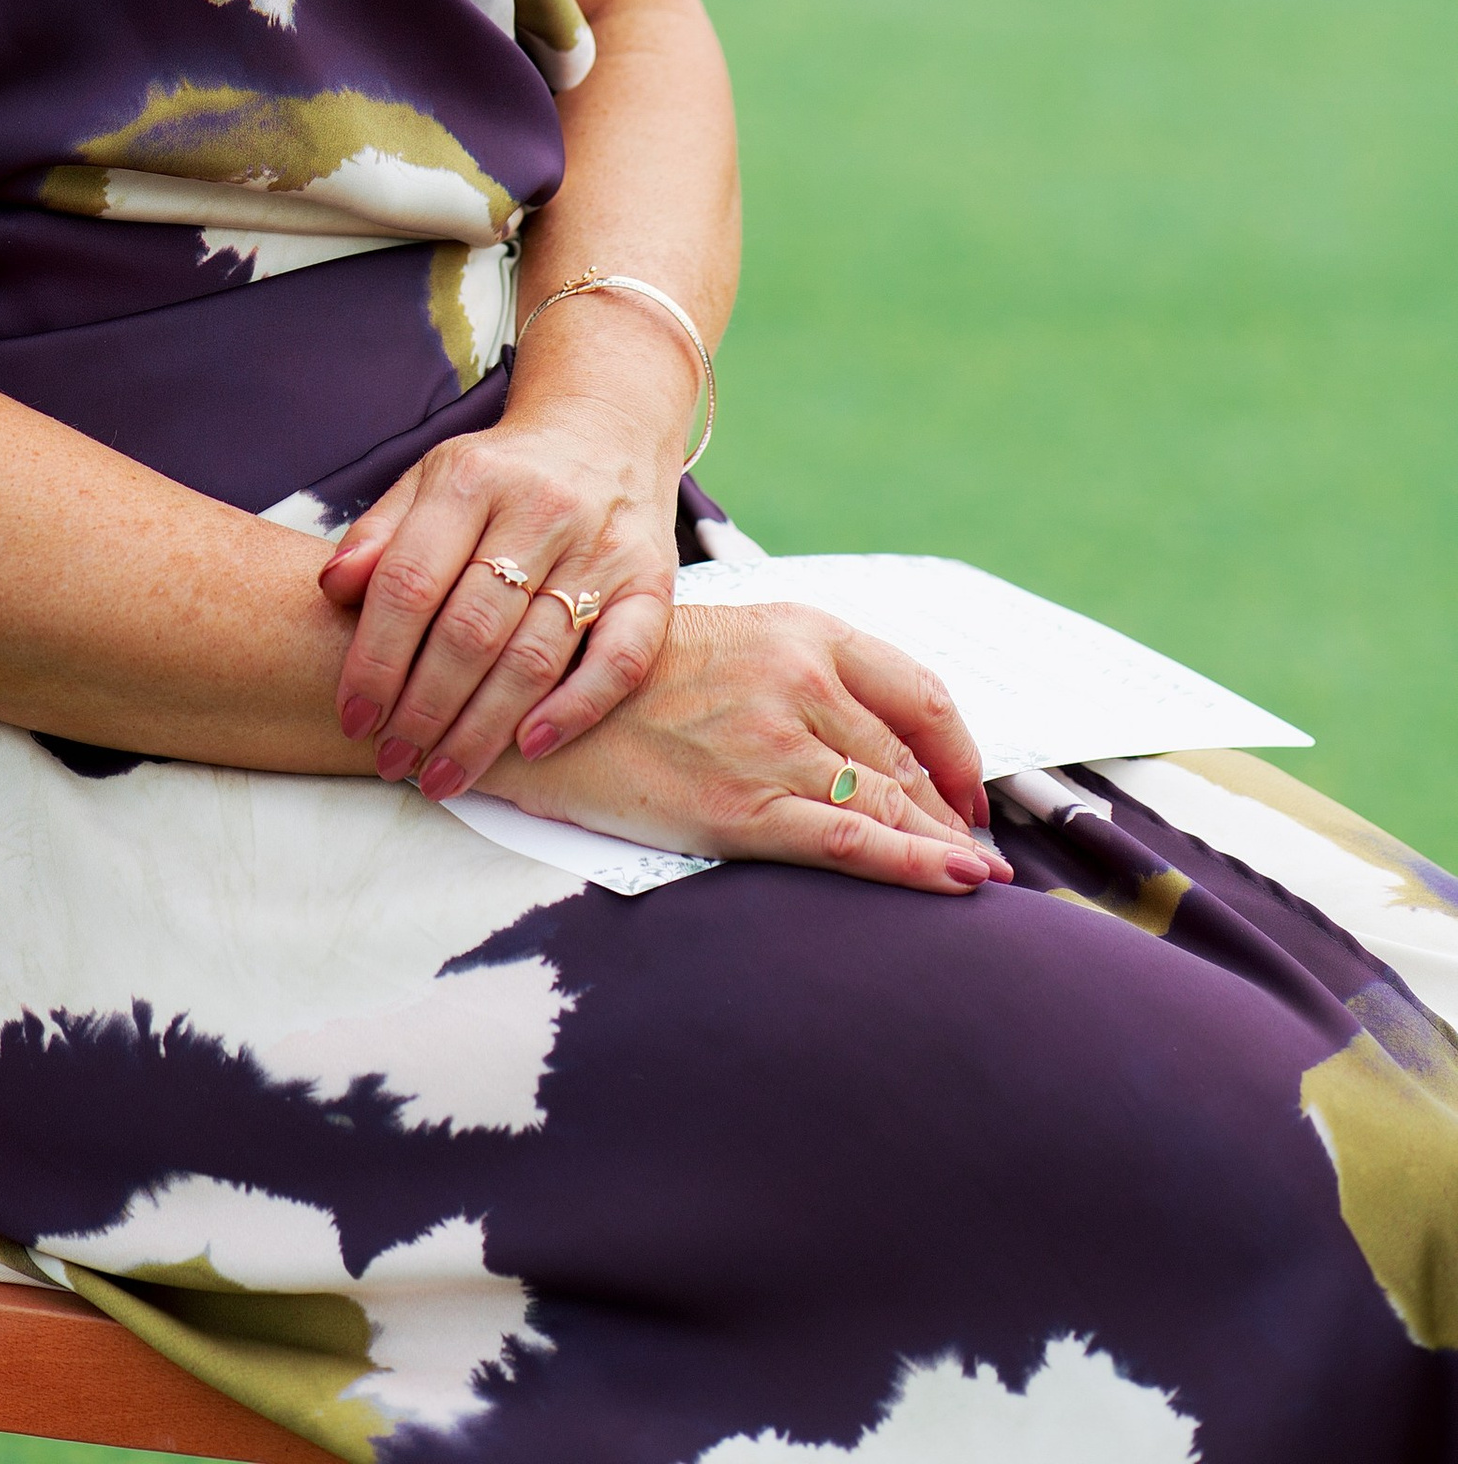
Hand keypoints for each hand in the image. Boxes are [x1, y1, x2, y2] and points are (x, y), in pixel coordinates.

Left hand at [319, 406, 678, 801]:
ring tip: (441, 775)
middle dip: (423, 709)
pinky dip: (575, 709)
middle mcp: (540, 510)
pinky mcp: (652, 581)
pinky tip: (529, 748)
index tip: (353, 717)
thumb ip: (380, 534)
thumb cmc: (503, 473)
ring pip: (534, 656)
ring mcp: (601, 547)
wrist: (605, 428)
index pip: (410, 583)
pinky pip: (619, 658)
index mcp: (472, 480)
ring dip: (481, 729)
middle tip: (393, 760)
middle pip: (470, 630)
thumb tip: (332, 589)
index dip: (374, 660)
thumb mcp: (431, 479)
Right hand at [494, 603, 1003, 897]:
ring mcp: (772, 743)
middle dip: (951, 813)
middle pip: (907, 758)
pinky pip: (854, 841)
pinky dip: (918, 866)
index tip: (969, 791)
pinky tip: (959, 883)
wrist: (535, 703)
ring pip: (890, 802)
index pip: (919, 693)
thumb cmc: (629, 678)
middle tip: (976, 851)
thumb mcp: (731, 643)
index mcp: (801, 628)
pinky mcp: (744, 808)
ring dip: (944, 846)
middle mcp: (798, 677)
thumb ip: (804, 677)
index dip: (959, 752)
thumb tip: (878, 742)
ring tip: (977, 878)